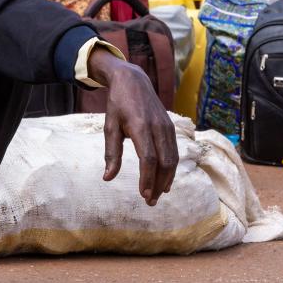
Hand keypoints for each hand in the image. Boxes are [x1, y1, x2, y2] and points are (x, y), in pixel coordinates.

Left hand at [89, 49, 178, 205]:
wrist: (134, 81)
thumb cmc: (118, 104)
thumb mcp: (109, 126)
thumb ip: (111, 153)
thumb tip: (108, 178)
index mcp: (140, 126)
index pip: (148, 159)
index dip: (147, 179)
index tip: (143, 195)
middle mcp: (157, 127)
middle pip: (164, 162)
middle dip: (158, 185)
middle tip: (150, 202)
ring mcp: (167, 126)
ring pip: (173, 159)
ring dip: (166, 179)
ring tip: (157, 195)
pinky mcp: (171, 127)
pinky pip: (174, 152)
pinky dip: (171, 168)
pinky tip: (165, 181)